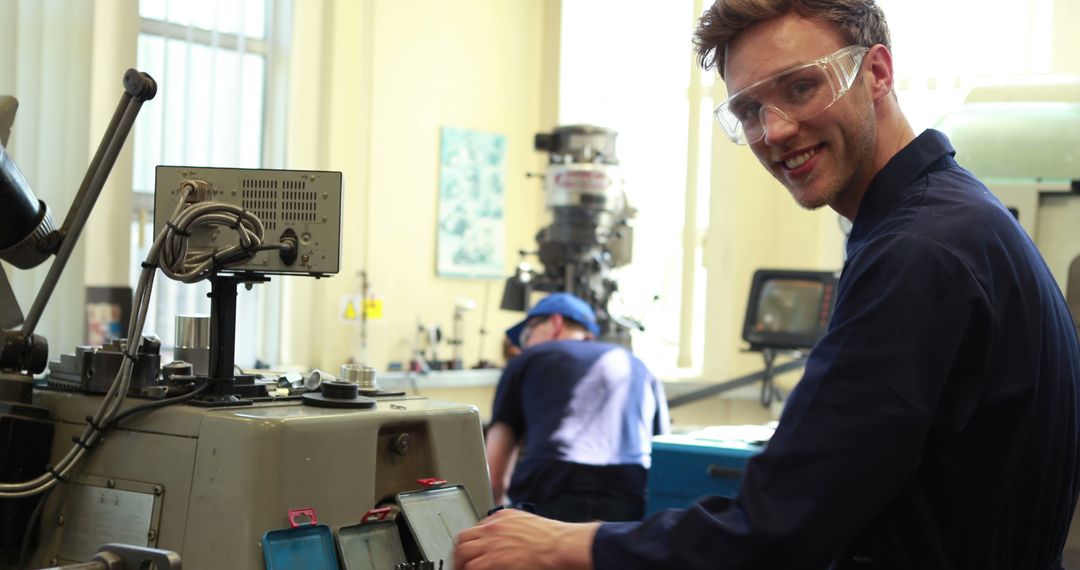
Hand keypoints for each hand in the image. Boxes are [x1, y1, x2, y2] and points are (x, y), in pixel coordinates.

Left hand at [454, 509, 599, 569]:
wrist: (561, 546)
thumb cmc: (554, 539)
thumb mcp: (530, 524)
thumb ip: (515, 529)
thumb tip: (510, 542)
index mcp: (502, 517)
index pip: (478, 528)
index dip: (475, 543)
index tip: (475, 551)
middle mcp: (493, 528)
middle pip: (464, 538)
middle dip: (461, 551)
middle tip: (462, 563)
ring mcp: (491, 544)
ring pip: (462, 553)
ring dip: (460, 563)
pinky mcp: (493, 561)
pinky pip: (472, 567)